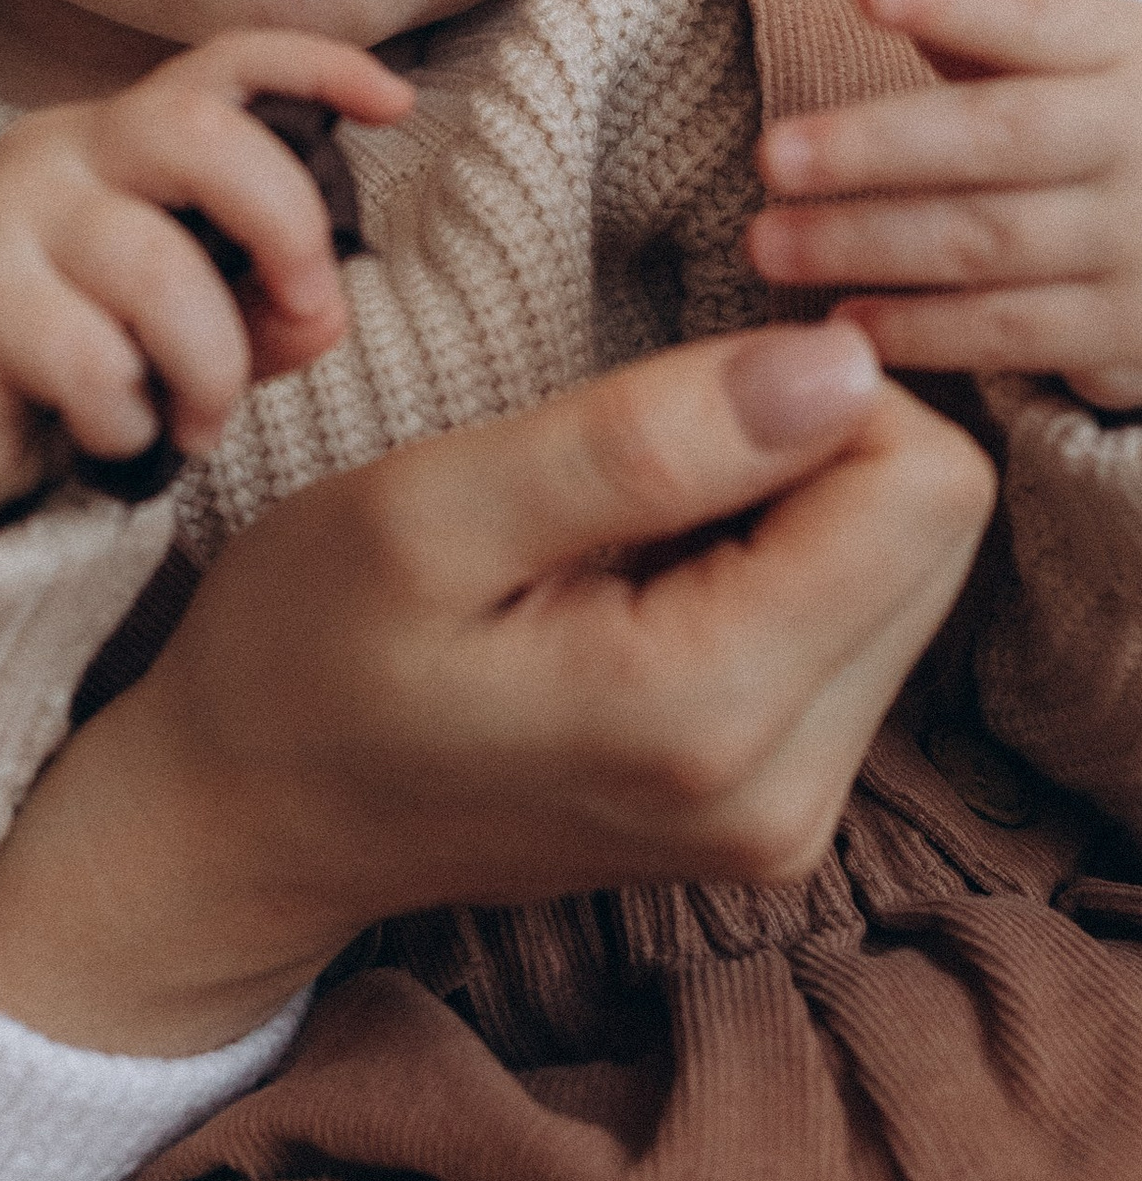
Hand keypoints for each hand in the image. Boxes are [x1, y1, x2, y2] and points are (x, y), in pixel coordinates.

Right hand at [0, 33, 412, 525]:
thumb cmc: (65, 350)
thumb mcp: (186, 329)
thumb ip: (265, 314)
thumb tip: (325, 316)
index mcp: (126, 139)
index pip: (223, 67)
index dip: (314, 67)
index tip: (397, 102)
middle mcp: (65, 154)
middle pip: (200, 136)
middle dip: (286, 227)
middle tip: (309, 312)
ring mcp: (8, 219)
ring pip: (158, 272)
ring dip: (208, 368)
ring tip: (197, 419)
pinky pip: (92, 361)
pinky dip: (127, 419)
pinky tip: (108, 431)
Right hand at [0, 319, 990, 1053]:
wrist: (247, 818)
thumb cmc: (304, 650)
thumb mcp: (431, 510)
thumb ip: (639, 441)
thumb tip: (845, 362)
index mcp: (706, 712)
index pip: (920, 482)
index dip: (803, 386)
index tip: (657, 401)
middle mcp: (785, 792)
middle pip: (934, 527)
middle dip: (802, 447)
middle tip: (618, 468)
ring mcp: (789, 818)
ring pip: (904, 572)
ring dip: (780, 509)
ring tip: (612, 534)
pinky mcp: (776, 809)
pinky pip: (851, 630)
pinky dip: (762, 572)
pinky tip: (631, 586)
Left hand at [751, 0, 1141, 408]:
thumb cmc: (1116, 128)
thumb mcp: (1075, 56)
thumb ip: (974, 8)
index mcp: (1123, 51)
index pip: (1038, 17)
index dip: (955, 2)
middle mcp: (1141, 140)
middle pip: (1000, 134)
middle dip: (877, 146)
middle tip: (768, 156)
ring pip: (992, 240)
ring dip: (870, 245)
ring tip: (768, 244)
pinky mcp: (1132, 333)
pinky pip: (1017, 333)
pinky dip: (927, 332)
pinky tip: (846, 324)